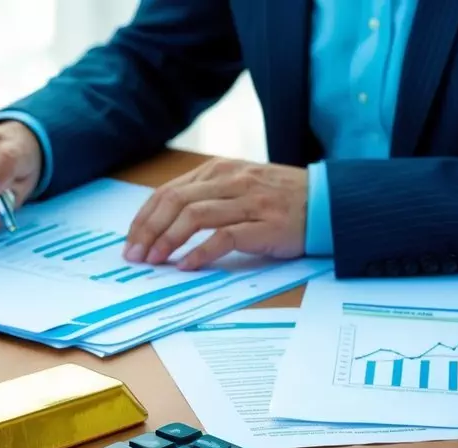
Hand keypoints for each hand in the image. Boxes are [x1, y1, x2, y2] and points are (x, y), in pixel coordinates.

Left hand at [124, 159, 308, 269]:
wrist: (327, 202)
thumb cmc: (278, 199)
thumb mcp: (238, 187)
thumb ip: (205, 197)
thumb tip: (163, 223)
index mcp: (218, 171)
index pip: (168, 192)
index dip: (144, 217)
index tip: (130, 241)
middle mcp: (230, 181)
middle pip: (175, 202)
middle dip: (148, 230)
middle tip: (134, 255)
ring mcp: (248, 201)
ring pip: (195, 216)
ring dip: (168, 240)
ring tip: (154, 260)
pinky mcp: (264, 225)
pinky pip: (225, 237)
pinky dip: (201, 252)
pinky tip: (186, 265)